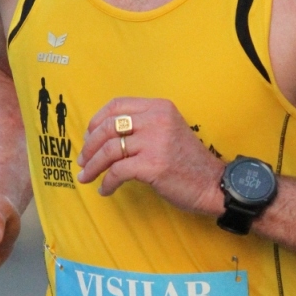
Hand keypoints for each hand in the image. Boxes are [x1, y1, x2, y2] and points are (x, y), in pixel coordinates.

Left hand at [77, 97, 224, 216]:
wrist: (212, 183)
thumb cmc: (188, 162)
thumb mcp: (168, 131)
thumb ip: (144, 126)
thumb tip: (104, 136)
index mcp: (159, 108)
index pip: (117, 105)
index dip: (97, 120)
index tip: (88, 136)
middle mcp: (156, 120)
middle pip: (108, 127)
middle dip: (89, 146)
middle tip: (82, 160)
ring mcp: (154, 142)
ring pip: (109, 150)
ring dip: (92, 166)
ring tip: (86, 177)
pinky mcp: (152, 165)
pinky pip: (117, 172)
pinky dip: (107, 183)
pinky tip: (105, 190)